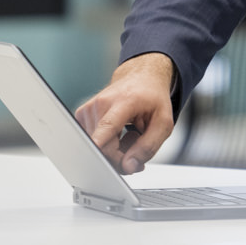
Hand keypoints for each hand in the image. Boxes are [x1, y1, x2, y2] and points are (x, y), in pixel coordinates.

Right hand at [75, 52, 175, 173]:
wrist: (142, 79)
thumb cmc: (153, 98)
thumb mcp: (163, 123)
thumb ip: (148, 147)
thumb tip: (128, 166)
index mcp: (124, 101)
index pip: (107, 126)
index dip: (100, 146)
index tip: (95, 160)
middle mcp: (102, 103)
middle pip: (103, 146)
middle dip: (121, 158)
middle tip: (138, 152)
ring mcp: (89, 108)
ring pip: (97, 147)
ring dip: (115, 151)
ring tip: (130, 136)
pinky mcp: (82, 115)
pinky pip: (92, 142)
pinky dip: (106, 145)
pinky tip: (117, 134)